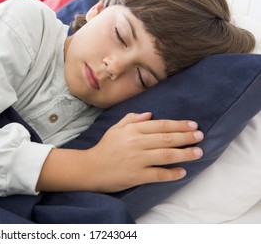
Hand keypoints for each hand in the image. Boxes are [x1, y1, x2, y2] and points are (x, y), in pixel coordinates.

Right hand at [85, 112, 203, 191]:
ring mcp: (137, 159)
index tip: (193, 125)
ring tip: (198, 152)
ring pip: (166, 155)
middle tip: (200, 136)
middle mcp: (136, 143)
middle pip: (167, 138)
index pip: (160, 125)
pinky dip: (171, 173)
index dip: (179, 125)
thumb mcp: (115, 129)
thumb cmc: (105, 148)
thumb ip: (131, 119)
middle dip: (187, 137)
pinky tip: (182, 171)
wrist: (90, 168)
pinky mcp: (136, 175)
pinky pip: (158, 174)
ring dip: (185, 154)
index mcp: (132, 130)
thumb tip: (149, 115)